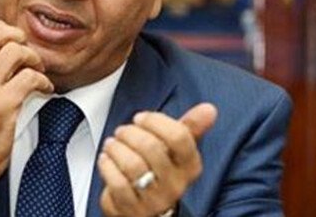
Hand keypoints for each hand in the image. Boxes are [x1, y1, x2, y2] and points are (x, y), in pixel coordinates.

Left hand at [98, 103, 217, 216]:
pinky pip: (118, 183)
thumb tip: (210, 108)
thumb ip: (190, 128)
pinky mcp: (132, 209)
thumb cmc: (159, 173)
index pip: (179, 136)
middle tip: (121, 131)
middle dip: (130, 133)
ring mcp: (154, 200)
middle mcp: (176, 185)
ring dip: (116, 148)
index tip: (140, 118)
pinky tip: (106, 159)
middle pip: (151, 147)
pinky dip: (107, 166)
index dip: (154, 121)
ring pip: (133, 165)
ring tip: (112, 144)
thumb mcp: (175, 150)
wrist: (145, 209)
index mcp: (190, 166)